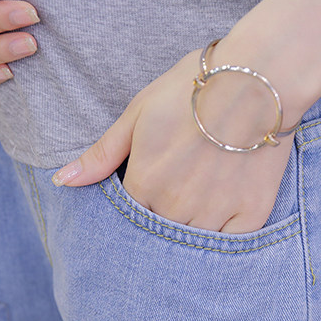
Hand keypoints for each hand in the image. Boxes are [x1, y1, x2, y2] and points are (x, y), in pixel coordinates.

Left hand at [51, 47, 295, 233]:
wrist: (257, 77)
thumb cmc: (193, 89)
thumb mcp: (138, 114)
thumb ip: (102, 154)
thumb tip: (62, 181)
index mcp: (145, 184)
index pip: (127, 218)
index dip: (136, 205)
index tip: (149, 189)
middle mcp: (176, 207)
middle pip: (159, 233)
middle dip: (161, 219)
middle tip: (178, 192)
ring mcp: (215, 213)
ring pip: (193, 244)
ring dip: (190, 230)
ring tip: (199, 201)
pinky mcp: (251, 214)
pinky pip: (231, 244)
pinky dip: (224, 237)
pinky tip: (223, 214)